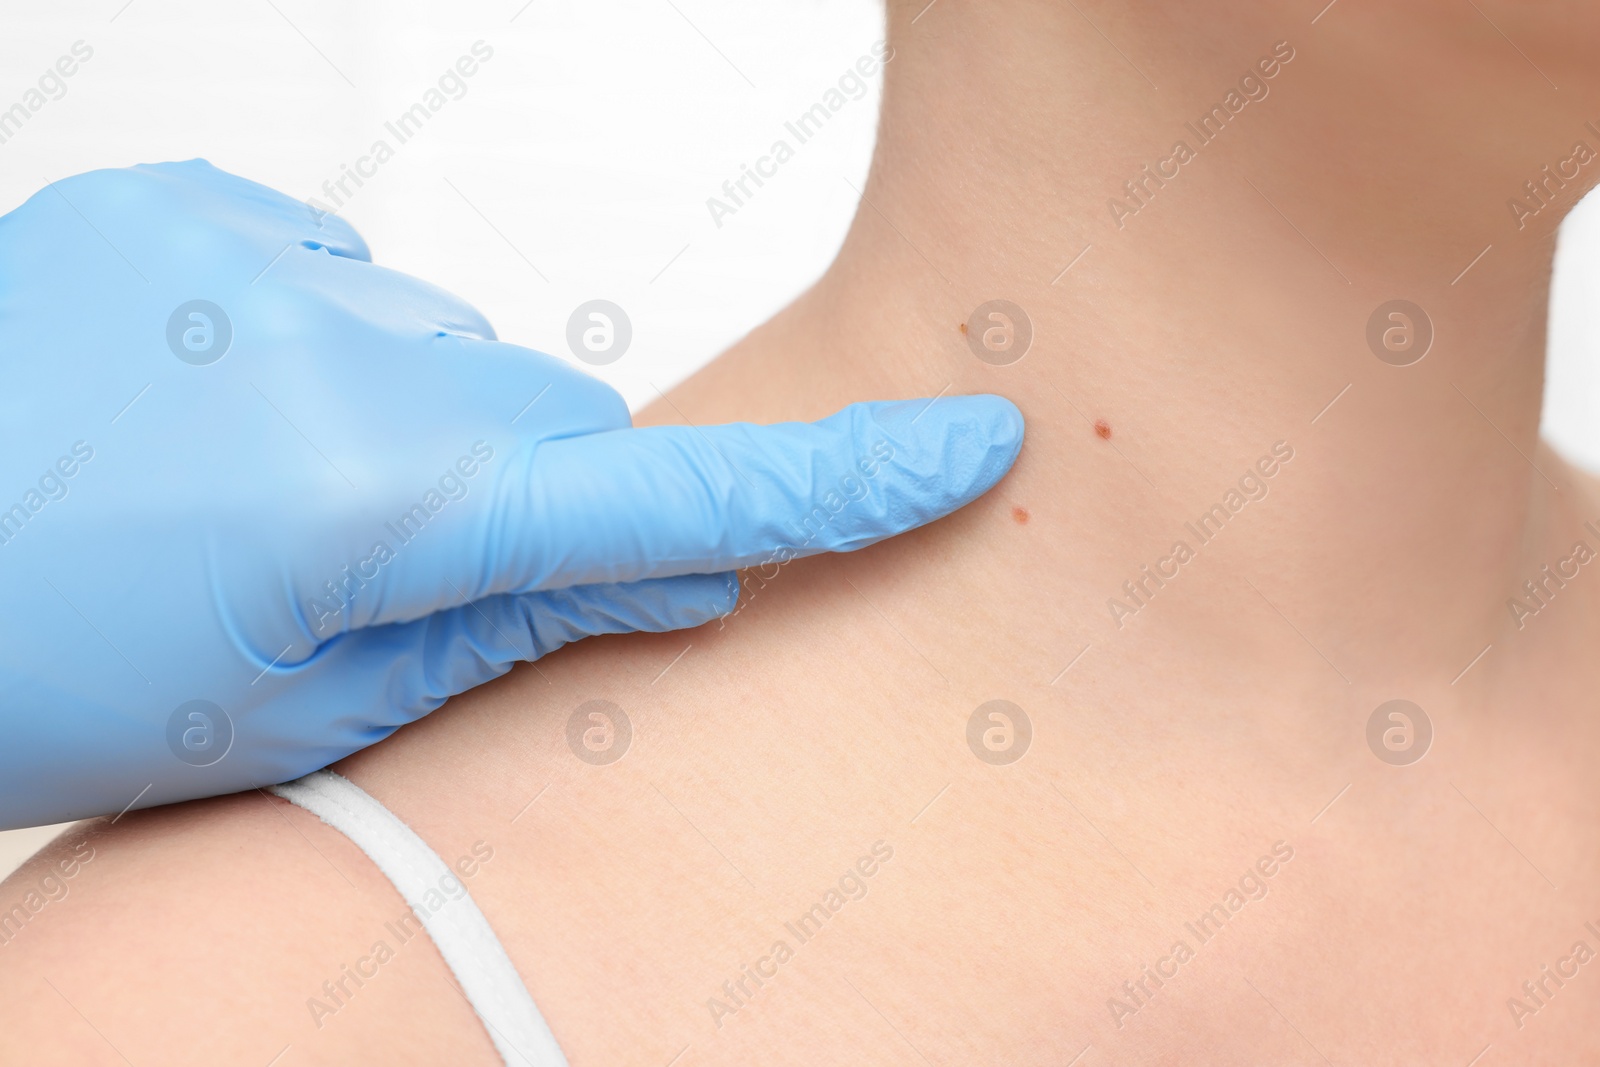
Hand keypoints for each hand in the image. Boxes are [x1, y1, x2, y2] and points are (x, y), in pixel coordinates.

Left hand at [0, 161, 1023, 828]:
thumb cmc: (53, 676)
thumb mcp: (308, 713)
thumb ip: (510, 625)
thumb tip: (675, 577)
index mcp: (385, 506)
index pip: (671, 499)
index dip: (838, 483)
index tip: (967, 444)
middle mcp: (347, 353)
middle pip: (560, 415)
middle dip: (525, 491)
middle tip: (383, 568)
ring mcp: (261, 256)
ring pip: (455, 348)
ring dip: (415, 420)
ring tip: (261, 489)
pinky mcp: (187, 198)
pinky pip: (349, 272)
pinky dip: (326, 340)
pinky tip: (215, 400)